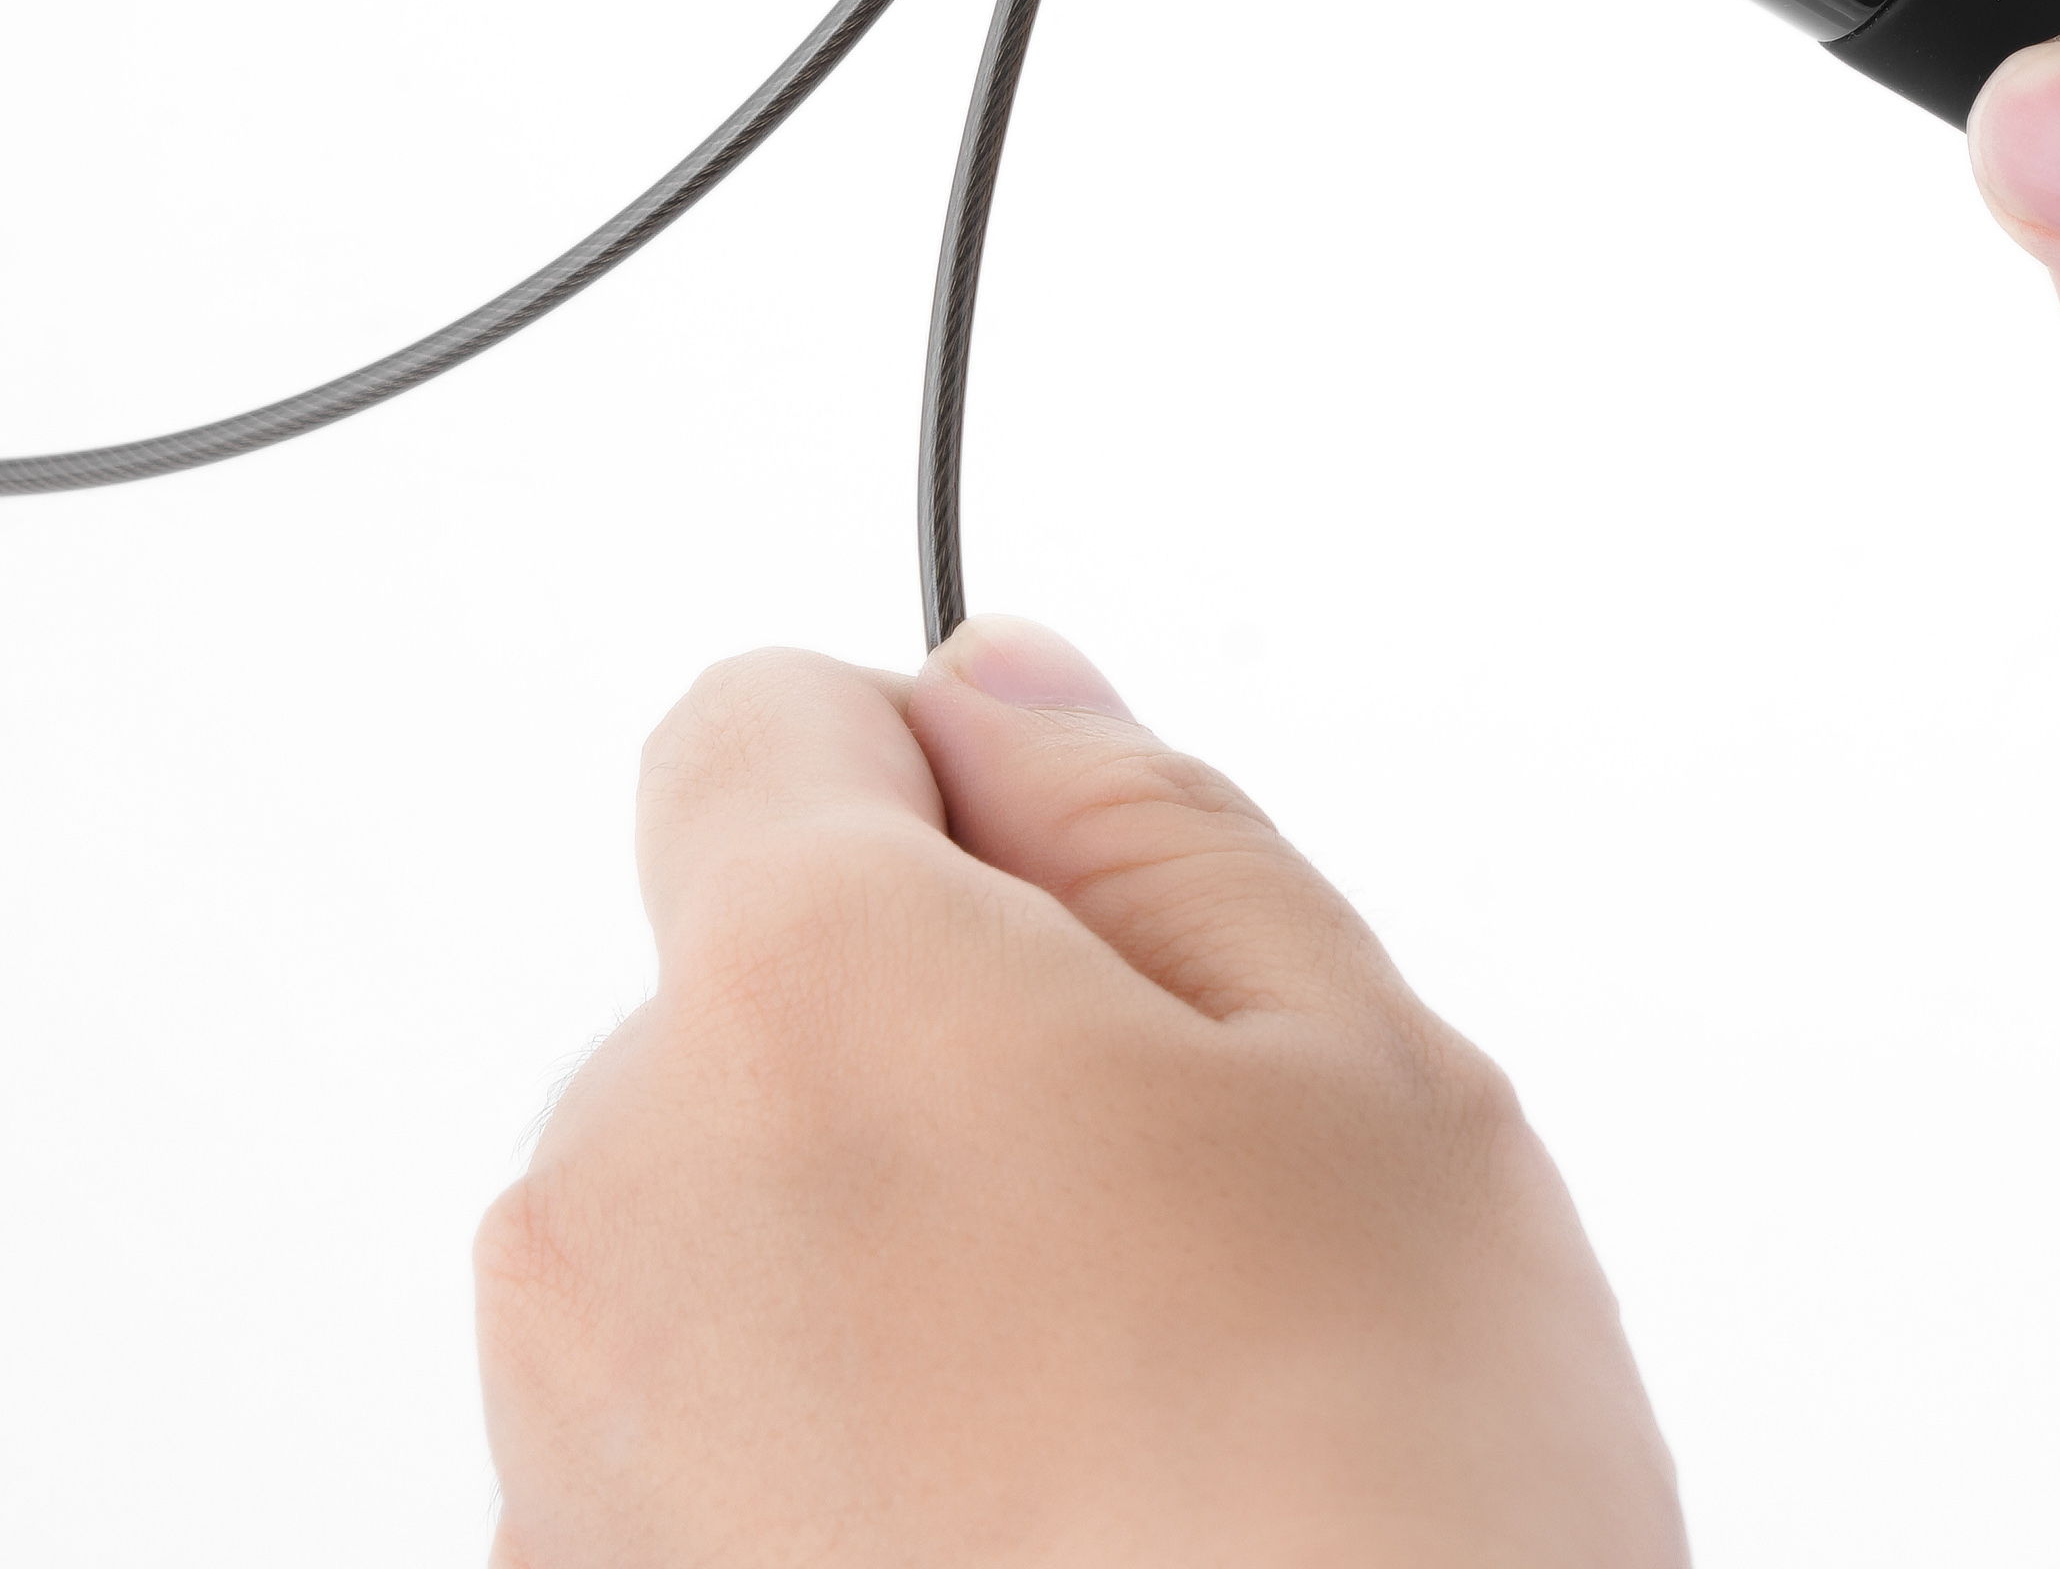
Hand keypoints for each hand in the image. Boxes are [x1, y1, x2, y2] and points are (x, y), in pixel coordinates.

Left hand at [476, 625, 1685, 1565]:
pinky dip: (825, 1429)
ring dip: (881, 1238)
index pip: (761, 725)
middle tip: (1169, 1198)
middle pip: (747, 982)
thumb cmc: (1371, 1501)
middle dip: (931, 1024)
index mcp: (804, 994)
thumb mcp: (1361, 1056)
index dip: (943, 771)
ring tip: (1115, 1402)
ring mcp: (570, 1446)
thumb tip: (1004, 692)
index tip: (1071, 894)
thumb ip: (1142, 818)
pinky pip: (691, 1416)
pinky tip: (1025, 1529)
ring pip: (728, 1206)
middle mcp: (617, 1203)